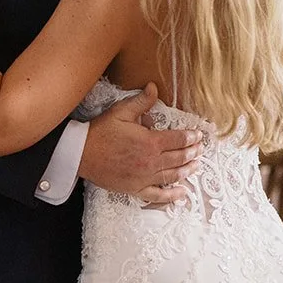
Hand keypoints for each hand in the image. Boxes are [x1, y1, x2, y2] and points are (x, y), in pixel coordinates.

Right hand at [80, 84, 203, 205]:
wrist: (81, 154)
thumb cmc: (101, 132)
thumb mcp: (121, 112)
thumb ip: (141, 101)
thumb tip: (154, 87)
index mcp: (150, 141)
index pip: (178, 139)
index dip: (191, 137)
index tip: (198, 135)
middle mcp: (151, 161)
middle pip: (179, 157)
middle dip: (193, 152)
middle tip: (200, 149)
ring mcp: (144, 177)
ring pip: (173, 175)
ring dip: (187, 170)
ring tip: (196, 166)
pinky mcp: (135, 188)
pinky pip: (158, 195)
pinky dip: (172, 195)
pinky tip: (182, 193)